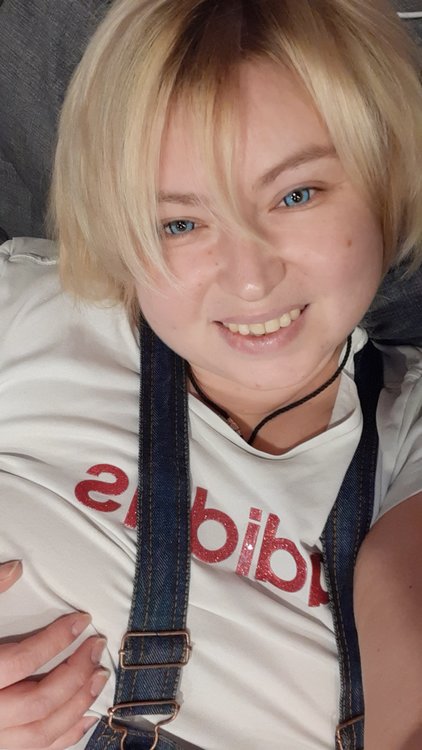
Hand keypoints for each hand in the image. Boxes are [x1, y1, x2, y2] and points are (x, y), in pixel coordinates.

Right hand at [0, 562, 108, 748]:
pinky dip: (65, 737)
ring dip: (77, 704)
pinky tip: (86, 716)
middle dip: (75, 673)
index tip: (80, 620)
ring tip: (99, 675)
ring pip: (40, 733)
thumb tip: (16, 569)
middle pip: (38, 701)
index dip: (54, 640)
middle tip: (95, 646)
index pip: (20, 661)